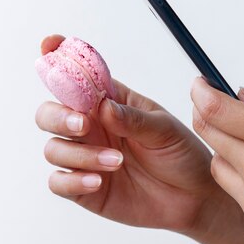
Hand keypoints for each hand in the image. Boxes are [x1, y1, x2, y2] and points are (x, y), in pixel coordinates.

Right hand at [35, 35, 229, 233]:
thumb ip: (133, 118)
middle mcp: (92, 128)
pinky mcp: (85, 188)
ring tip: (117, 161)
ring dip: (80, 155)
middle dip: (59, 117)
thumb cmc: (181, 155)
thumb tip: (103, 106)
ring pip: (53, 149)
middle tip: (85, 126)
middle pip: (49, 113)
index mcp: (109, 103)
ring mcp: (86, 158)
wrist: (194, 197)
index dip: (58, 58)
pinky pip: (59, 182)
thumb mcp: (165, 130)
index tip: (49, 45)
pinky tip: (98, 181)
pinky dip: (72, 181)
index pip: (77, 77)